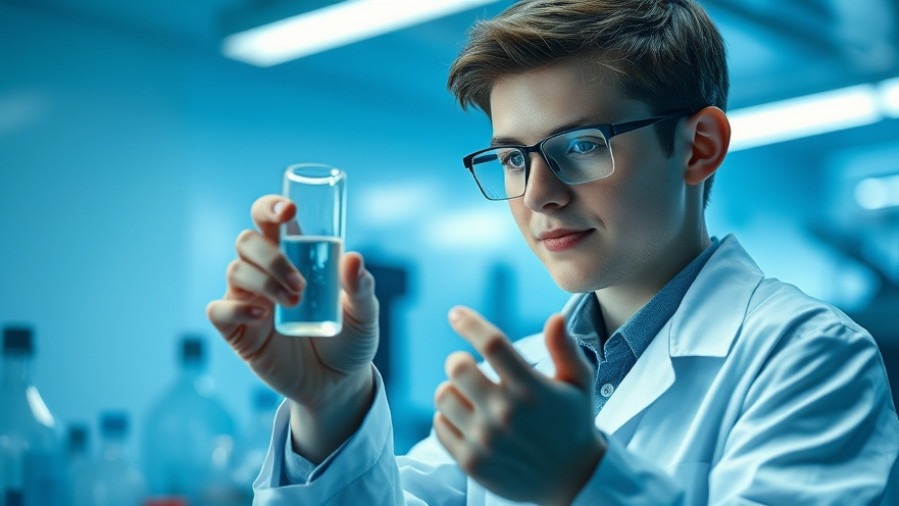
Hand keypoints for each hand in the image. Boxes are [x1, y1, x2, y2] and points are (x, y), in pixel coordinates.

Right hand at [206, 194, 378, 423]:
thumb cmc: (349, 340)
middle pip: (247, 241)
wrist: (337, 385)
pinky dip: (235, 309)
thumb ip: (361, 288)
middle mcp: (266, 273)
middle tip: (301, 284)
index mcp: (295, 257)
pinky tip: (262, 316)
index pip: (269, 220)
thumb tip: (353, 259)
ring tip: (294, 303)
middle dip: (271, 255)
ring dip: (264, 281)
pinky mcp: (239, 332)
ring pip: (235, 270)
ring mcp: (249, 301)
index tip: (289, 211)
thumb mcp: (364, 314)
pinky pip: (219, 310)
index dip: (270, 207)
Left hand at [433, 307, 603, 505]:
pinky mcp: (470, 462)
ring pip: (443, 396)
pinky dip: (448, 417)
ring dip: (452, 389)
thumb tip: (554, 318)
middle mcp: (505, 414)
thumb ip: (565, 349)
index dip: (469, 323)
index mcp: (530, 389)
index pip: (491, 343)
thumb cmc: (573, 424)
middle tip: (468, 366)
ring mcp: (485, 440)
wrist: (572, 481)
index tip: (455, 313)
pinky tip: (466, 418)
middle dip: (459, 360)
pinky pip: (439, 425)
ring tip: (469, 396)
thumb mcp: (579, 384)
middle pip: (457, 367)